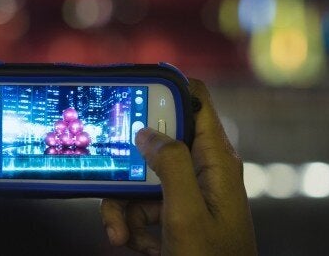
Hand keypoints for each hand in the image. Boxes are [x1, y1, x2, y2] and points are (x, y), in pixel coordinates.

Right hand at [100, 79, 256, 254]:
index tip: (133, 89)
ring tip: (120, 232)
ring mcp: (185, 194)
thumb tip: (147, 134)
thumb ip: (171, 166)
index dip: (166, 90)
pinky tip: (132, 243)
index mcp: (215, 161)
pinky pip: (139, 205)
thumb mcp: (187, 214)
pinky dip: (129, 224)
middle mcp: (200, 171)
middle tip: (113, 183)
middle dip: (128, 169)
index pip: (195, 103)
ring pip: (139, 179)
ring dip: (122, 207)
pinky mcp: (171, 214)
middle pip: (155, 145)